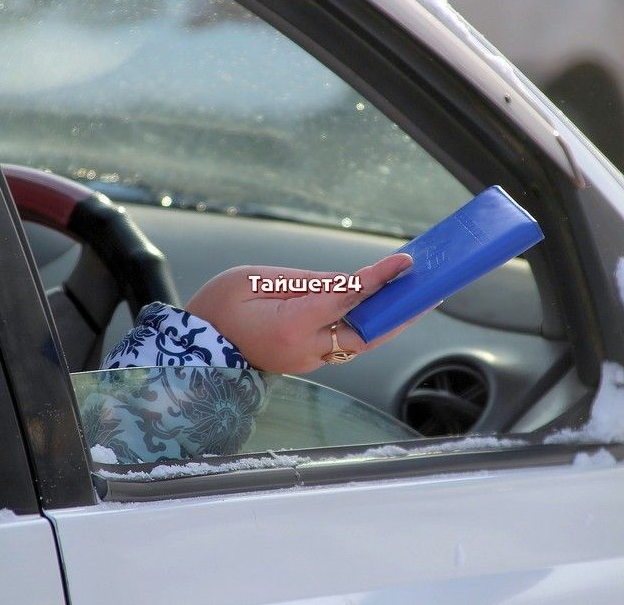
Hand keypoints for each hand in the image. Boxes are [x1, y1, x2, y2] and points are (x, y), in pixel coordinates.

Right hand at [185, 254, 417, 372]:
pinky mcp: (308, 360)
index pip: (347, 299)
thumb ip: (309, 282)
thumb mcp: (258, 281)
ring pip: (360, 342)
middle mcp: (305, 350)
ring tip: (413, 295)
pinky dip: (367, 326)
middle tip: (428, 290)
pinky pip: (345, 344)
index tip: (402, 262)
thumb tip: (352, 282)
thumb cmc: (219, 308)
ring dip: (388, 320)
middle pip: (367, 334)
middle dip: (400, 312)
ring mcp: (308, 360)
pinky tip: (382, 308)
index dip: (378, 279)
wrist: (196, 348)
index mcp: (290, 326)